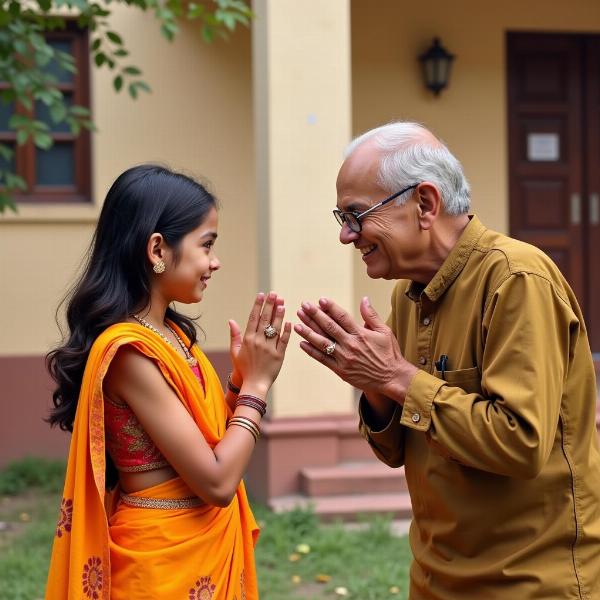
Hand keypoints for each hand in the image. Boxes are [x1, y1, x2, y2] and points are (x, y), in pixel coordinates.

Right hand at [228, 292, 291, 393]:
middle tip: (274, 293)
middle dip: (270, 305)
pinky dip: (287, 331)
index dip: (258, 305)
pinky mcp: (279, 356)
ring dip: (279, 314)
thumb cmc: (244, 368)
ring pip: (275, 328)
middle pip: (265, 320)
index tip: (262, 294)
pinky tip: (289, 322)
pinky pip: (284, 341)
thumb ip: (234, 335)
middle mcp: (259, 342)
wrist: (254, 385)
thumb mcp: (235, 352)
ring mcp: (270, 348)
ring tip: (282, 303)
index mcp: (248, 339)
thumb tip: (231, 320)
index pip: (253, 318)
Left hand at [294, 296, 416, 401]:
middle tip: (303, 306)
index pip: (342, 317)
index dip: (330, 307)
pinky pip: (323, 359)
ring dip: (308, 332)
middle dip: (314, 315)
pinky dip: (311, 351)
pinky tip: (301, 343)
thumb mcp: (385, 331)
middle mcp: (350, 345)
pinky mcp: (340, 370)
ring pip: (322, 343)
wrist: (392, 378)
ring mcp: (344, 358)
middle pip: (329, 327)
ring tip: (297, 323)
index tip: (320, 300)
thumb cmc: (389, 354)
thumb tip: (364, 299)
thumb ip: (371, 315)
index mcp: (361, 334)